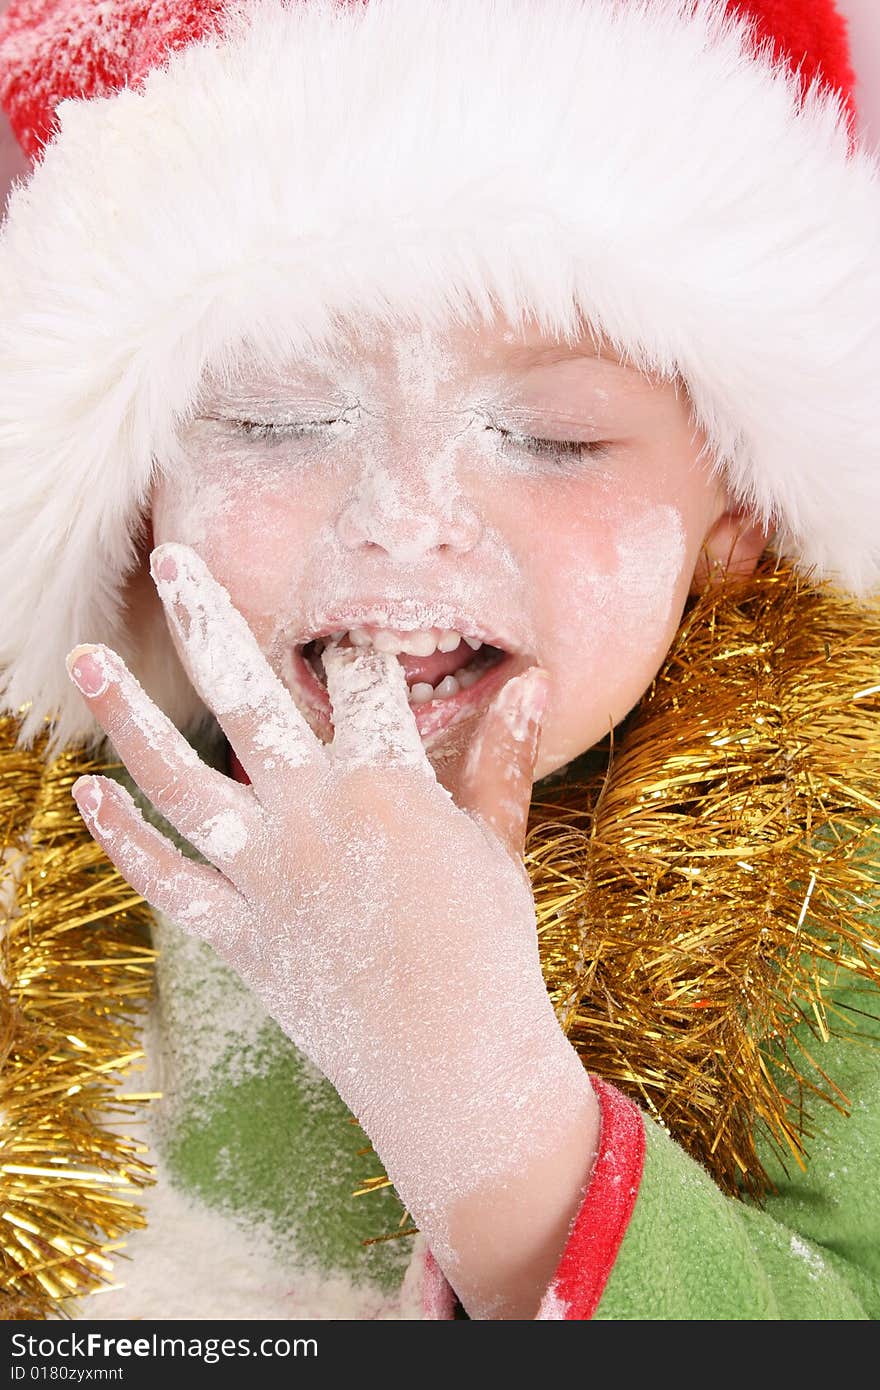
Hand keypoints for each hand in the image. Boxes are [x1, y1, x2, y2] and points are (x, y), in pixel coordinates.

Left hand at [67, 543, 597, 1316]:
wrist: (452, 1059)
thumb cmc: (489, 945)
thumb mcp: (499, 841)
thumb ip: (502, 757)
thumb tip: (533, 682)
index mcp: (385, 780)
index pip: (358, 680)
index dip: (348, 639)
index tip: (332, 610)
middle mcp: (312, 812)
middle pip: (246, 697)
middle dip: (208, 620)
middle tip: (172, 560)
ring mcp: (265, 874)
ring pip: (177, 780)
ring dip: (129, 716)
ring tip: (88, 657)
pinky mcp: (237, 932)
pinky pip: (166, 880)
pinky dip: (124, 840)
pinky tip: (90, 794)